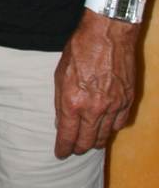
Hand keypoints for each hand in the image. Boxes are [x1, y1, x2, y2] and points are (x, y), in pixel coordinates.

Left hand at [53, 10, 138, 158]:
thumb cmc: (79, 50)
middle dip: (78, 148)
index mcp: (72, 102)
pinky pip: (119, 124)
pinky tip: (105, 128)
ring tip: (88, 142)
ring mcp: (113, 106)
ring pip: (104, 136)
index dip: (63, 148)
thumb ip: (60, 102)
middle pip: (86, 141)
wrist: (107, 34)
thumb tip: (62, 122)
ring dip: (95, 141)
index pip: (67, 135)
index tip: (60, 153)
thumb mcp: (60, 75)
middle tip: (73, 149)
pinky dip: (111, 129)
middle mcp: (93, 108)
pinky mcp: (127, 101)